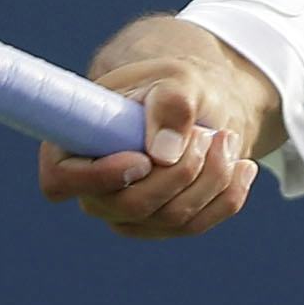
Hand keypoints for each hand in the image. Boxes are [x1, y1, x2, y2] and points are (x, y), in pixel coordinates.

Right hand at [36, 59, 256, 239]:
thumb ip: (170, 103)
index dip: (97, 178)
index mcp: (74, 145)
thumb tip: (164, 154)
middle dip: (182, 171)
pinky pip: (196, 225)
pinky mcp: (163, 225)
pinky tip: (243, 167)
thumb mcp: (177, 79)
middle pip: (131, 206)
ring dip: (212, 178)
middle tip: (208, 133)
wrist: (200, 106)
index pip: (60, 180)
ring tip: (226, 138)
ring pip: (172, 218)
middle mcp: (95, 189)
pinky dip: (228, 196)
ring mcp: (128, 214)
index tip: (143, 159)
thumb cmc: (174, 87)